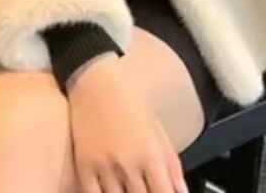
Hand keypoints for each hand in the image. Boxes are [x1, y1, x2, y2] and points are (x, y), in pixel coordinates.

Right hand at [68, 55, 187, 192]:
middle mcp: (129, 163)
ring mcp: (105, 167)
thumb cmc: (129, 103)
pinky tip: (110, 192)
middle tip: (143, 190)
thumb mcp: (157, 129)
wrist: (95, 83)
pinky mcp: (84, 167)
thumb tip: (181, 191)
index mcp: (151, 154)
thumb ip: (172, 163)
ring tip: (128, 190)